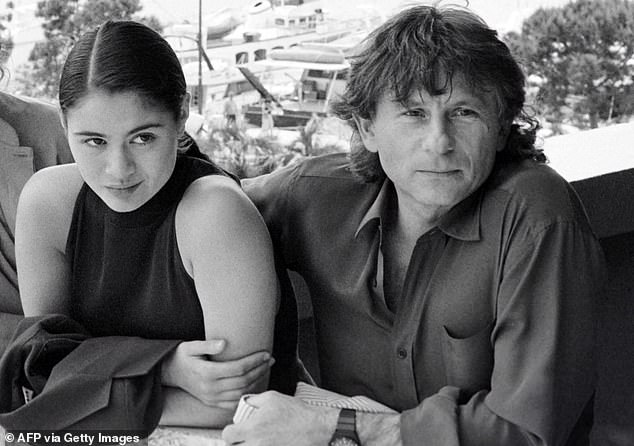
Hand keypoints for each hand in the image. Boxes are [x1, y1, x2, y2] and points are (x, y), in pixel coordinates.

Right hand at [161, 339, 273, 409]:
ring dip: (257, 381)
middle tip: (270, 360)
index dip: (254, 361)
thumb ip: (207, 345)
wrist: (170, 372)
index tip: (266, 353)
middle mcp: (210, 388)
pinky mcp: (212, 402)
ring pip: (241, 393)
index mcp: (207, 373)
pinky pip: (233, 403)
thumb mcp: (191, 346)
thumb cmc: (182, 356)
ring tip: (266, 369)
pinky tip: (255, 384)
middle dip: (260, 370)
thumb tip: (223, 343)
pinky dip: (247, 395)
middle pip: (243, 381)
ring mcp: (211, 397)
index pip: (238, 368)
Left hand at [222, 391, 338, 444]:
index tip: (236, 431)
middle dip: (237, 443)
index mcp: (252, 428)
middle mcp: (256, 444)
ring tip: (257, 441)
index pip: (228, 436)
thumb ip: (252, 401)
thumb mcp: (271, 398)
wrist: (316, 427)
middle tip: (245, 438)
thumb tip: (243, 406)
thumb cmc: (295, 412)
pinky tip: (267, 445)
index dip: (230, 433)